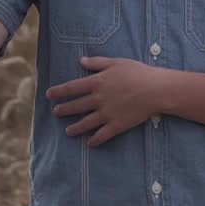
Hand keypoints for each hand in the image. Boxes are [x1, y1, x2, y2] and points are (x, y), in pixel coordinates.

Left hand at [45, 57, 165, 146]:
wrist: (155, 89)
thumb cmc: (137, 72)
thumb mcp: (116, 62)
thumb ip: (97, 62)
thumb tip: (81, 61)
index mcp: (97, 82)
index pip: (72, 88)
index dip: (59, 91)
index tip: (49, 95)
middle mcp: (98, 99)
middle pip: (76, 106)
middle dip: (64, 110)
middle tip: (56, 112)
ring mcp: (107, 114)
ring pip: (86, 123)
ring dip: (75, 128)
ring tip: (67, 131)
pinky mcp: (117, 125)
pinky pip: (102, 135)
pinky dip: (95, 140)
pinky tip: (89, 143)